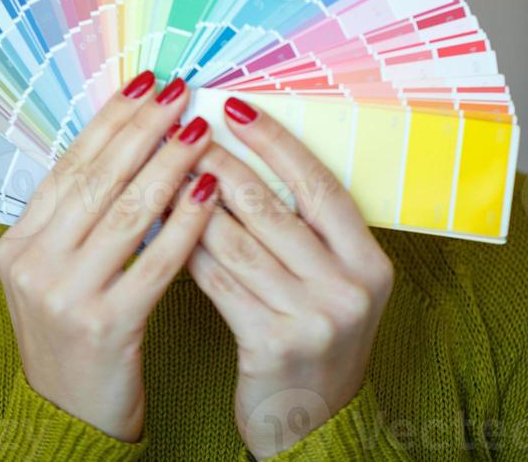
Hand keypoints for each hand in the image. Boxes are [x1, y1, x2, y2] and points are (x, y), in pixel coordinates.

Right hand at [0, 73, 218, 443]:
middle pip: (99, 178)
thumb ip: (78, 216)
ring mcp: (64, 295)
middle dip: (143, 127)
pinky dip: (186, 222)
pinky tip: (210, 191)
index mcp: (18, 243)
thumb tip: (128, 141)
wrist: (68, 418)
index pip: (71, 164)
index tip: (146, 82)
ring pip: (127, 212)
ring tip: (199, 130)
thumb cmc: (73, 332)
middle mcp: (33, 264)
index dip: (112, 119)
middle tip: (180, 90)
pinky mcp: (105, 325)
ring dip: (169, 164)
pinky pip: (155, 260)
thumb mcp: (55, 271)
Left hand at [176, 95, 394, 459]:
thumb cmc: (313, 336)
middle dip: (219, 162)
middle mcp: (350, 288)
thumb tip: (241, 156)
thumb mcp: (331, 283)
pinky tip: (162, 222)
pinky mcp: (273, 345)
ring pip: (237, 239)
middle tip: (181, 129)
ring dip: (192, 199)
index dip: (275, 140)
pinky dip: (187, 245)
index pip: (319, 183)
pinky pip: (218, 280)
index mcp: (370, 262)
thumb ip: (305, 231)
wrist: (312, 426)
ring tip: (162, 166)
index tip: (234, 106)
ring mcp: (314, 318)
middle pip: (272, 206)